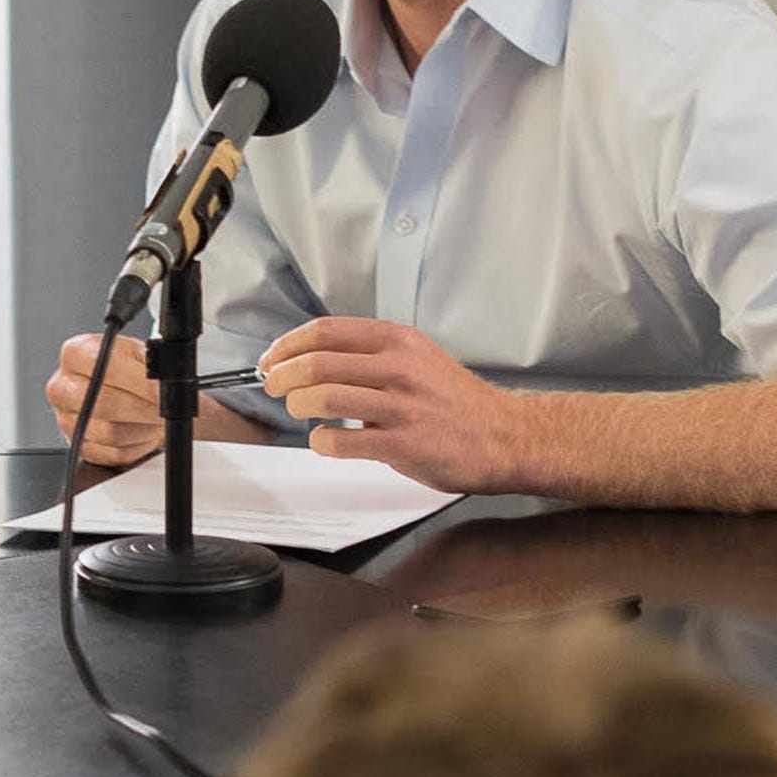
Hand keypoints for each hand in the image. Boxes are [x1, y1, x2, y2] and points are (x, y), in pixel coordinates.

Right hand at [43, 332, 165, 467]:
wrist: (125, 389)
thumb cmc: (130, 369)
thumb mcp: (142, 355)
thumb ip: (151, 369)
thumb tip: (161, 390)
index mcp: (75, 354)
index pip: (104, 369)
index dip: (138, 382)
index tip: (161, 390)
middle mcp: (62, 387)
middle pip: (105, 404)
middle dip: (144, 408)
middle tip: (164, 405)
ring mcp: (66, 420)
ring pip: (112, 433)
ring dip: (143, 427)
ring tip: (153, 415)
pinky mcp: (80, 447)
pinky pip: (115, 453)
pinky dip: (137, 444)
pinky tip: (141, 428)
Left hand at [258, 318, 522, 490]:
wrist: (505, 435)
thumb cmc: (453, 401)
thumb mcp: (416, 359)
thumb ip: (370, 356)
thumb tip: (310, 359)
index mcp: (398, 341)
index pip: (326, 331)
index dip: (288, 345)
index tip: (271, 359)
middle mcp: (399, 368)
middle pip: (317, 363)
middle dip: (282, 376)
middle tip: (273, 387)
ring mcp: (402, 406)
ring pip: (324, 398)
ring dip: (298, 406)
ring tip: (299, 411)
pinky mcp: (403, 444)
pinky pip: (342, 441)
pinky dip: (320, 441)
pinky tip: (323, 440)